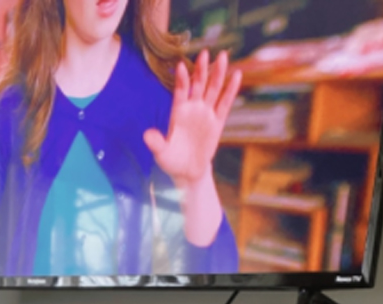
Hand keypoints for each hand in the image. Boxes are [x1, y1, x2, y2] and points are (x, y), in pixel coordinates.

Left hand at [143, 50, 240, 187]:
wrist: (187, 172)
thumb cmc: (172, 161)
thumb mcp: (161, 153)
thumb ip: (156, 143)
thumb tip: (146, 135)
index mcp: (178, 112)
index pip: (180, 91)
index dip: (181, 79)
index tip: (180, 66)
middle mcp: (193, 108)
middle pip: (198, 84)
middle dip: (202, 69)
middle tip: (205, 52)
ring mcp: (206, 113)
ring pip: (213, 89)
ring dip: (218, 74)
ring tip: (223, 57)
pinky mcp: (218, 122)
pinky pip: (225, 104)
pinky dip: (230, 90)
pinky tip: (236, 76)